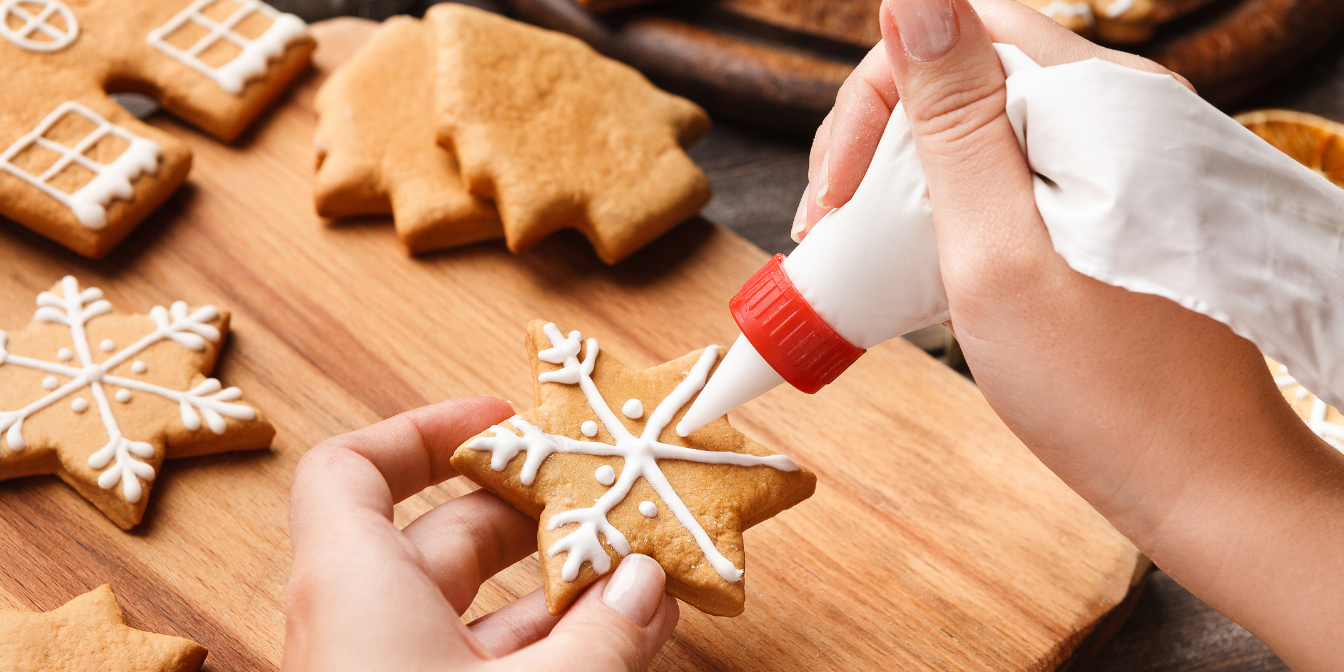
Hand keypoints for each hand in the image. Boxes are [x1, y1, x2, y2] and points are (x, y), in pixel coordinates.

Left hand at [284, 397, 678, 671]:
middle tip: (604, 496)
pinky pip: (481, 663)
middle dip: (531, 514)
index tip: (501, 419)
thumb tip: (647, 582)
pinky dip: (547, 649)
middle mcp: (358, 626)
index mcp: (351, 588)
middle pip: (441, 535)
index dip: (423, 431)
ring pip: (472, 611)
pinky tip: (619, 640)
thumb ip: (599, 635)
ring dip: (555, 591)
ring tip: (639, 577)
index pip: (351, 470)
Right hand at [796, 1, 1343, 668]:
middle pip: (967, 76)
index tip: (834, 193)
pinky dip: (953, 209)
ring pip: (984, 129)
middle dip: (880, 145)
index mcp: (1100, 105)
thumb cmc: (1105, 390)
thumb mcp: (998, 252)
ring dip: (907, 181)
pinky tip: (917, 263)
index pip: (962, 31)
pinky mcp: (1116, 209)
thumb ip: (956, 121)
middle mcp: (1120, 114)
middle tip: (829, 232)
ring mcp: (1122, 162)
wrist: (1206, 484)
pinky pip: (1015, 175)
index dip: (876, 98)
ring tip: (860, 255)